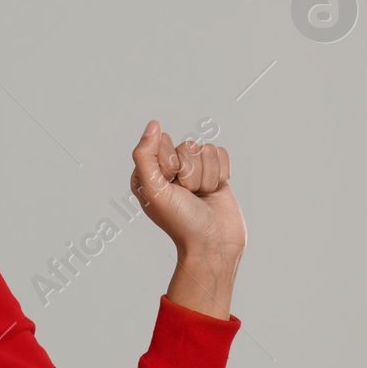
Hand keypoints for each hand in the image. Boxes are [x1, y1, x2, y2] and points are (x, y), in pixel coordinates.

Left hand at [130, 120, 245, 257]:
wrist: (214, 243)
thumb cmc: (181, 221)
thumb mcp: (153, 189)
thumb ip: (145, 155)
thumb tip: (154, 124)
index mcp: (148, 171)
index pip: (162, 142)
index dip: (170, 164)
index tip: (170, 186)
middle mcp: (169, 169)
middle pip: (186, 145)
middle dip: (190, 172)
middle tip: (187, 195)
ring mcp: (194, 170)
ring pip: (206, 150)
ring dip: (206, 177)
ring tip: (201, 196)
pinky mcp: (215, 172)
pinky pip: (221, 153)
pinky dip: (221, 174)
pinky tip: (214, 191)